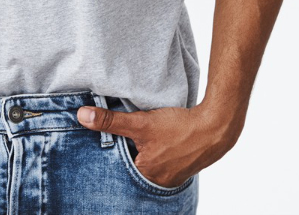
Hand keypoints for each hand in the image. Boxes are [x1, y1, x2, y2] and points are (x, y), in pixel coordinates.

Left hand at [76, 102, 235, 189]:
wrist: (216, 127)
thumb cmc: (179, 128)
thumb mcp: (141, 123)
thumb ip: (111, 121)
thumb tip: (82, 116)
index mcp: (145, 174)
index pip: (120, 166)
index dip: (116, 151)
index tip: (117, 139)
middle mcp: (159, 181)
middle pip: (136, 166)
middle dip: (132, 153)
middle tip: (134, 137)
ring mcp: (174, 176)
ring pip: (152, 164)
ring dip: (150, 152)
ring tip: (151, 139)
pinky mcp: (186, 167)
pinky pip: (168, 162)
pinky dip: (164, 153)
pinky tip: (167, 142)